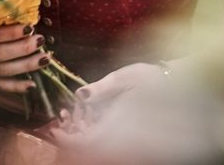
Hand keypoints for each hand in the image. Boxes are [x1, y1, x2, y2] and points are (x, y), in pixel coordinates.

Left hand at [51, 62, 166, 136]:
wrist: (170, 84)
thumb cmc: (149, 78)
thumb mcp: (123, 78)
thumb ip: (102, 88)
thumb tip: (80, 94)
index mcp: (117, 123)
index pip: (87, 142)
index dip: (68, 140)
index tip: (53, 131)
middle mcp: (118, 132)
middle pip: (88, 145)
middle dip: (70, 135)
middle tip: (58, 121)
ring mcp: (121, 132)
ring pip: (94, 142)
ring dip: (78, 131)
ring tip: (68, 115)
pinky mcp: (122, 129)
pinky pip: (102, 136)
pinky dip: (88, 127)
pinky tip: (84, 113)